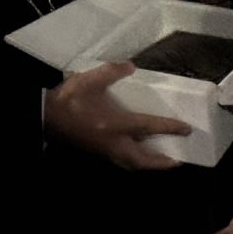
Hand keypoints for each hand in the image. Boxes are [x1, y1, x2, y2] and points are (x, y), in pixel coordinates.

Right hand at [44, 62, 190, 169]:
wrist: (45, 117)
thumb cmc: (69, 99)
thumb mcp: (90, 79)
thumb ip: (113, 71)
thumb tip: (131, 67)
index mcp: (116, 124)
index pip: (149, 127)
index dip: (170, 127)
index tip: (187, 129)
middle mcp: (114, 142)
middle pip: (143, 159)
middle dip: (161, 162)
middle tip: (178, 161)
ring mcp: (104, 151)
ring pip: (132, 164)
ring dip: (148, 165)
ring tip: (161, 162)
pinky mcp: (97, 152)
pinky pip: (121, 162)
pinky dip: (134, 162)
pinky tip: (137, 156)